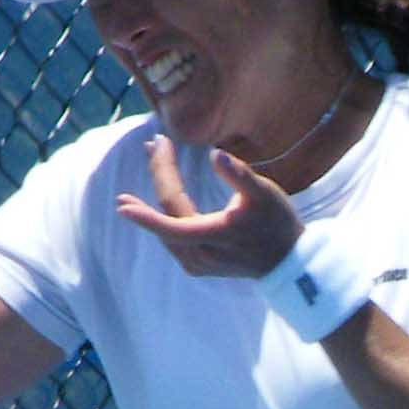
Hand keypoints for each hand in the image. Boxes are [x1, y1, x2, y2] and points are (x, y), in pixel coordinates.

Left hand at [114, 139, 300, 277]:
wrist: (288, 262)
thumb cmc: (278, 224)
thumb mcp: (264, 194)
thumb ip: (239, 175)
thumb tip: (215, 155)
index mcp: (212, 236)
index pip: (171, 220)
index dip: (144, 213)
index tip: (121, 202)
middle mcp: (198, 255)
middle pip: (167, 214)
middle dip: (159, 176)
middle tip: (153, 145)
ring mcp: (196, 263)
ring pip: (167, 226)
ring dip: (158, 193)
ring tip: (157, 158)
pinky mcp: (198, 263)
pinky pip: (173, 235)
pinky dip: (165, 212)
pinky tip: (166, 189)